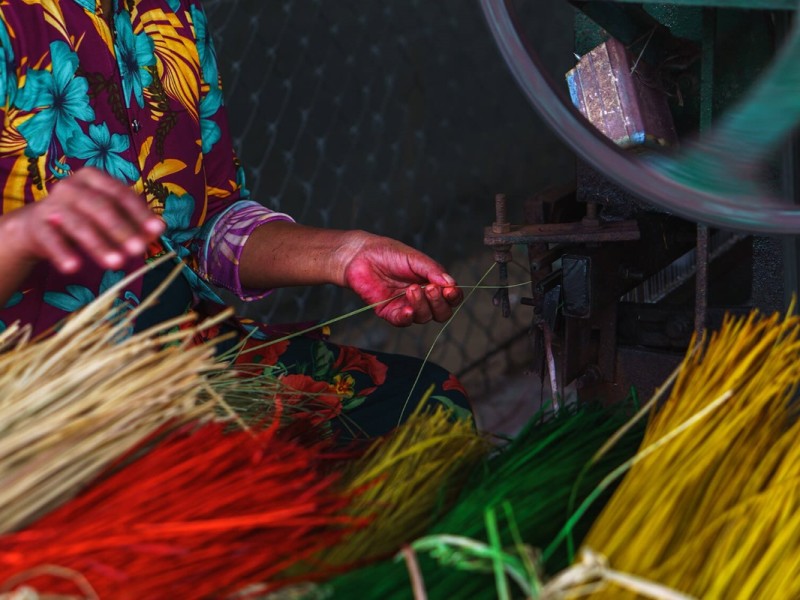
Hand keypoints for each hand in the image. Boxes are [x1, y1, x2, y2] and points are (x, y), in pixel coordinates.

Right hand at [0, 167, 163, 273]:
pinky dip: (62, 253)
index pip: (121, 194)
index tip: (157, 230)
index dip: (140, 213)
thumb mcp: (109, 216)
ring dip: (99, 245)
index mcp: (94, 178)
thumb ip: (133, 222)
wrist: (38, 226)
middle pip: (101, 207)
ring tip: (116, 263)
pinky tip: (74, 267)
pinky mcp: (36, 224)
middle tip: (139, 250)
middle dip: (122, 230)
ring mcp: (52, 203)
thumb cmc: (83, 217)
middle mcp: (72, 186)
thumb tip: (158, 230)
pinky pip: (51, 239)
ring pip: (78, 224)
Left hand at [341, 232, 462, 326]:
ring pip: (424, 317)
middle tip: (429, 288)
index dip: (453, 297)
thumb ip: (432, 270)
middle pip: (441, 313)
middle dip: (439, 303)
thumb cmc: (388, 253)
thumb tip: (451, 283)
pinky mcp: (389, 312)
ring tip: (411, 289)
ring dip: (422, 305)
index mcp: (432, 283)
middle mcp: (422, 298)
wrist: (360, 255)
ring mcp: (406, 306)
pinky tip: (408, 310)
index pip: (450, 298)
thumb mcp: (414, 258)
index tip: (449, 290)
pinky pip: (403, 322)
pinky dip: (407, 317)